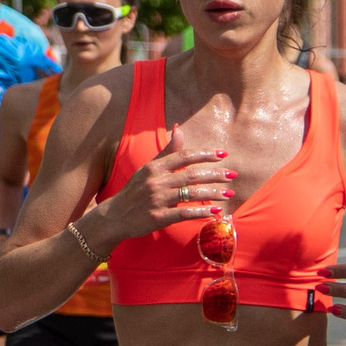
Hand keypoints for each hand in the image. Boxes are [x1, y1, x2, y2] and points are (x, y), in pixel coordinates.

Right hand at [95, 132, 233, 242]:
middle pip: (191, 175)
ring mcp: (157, 199)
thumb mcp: (147, 169)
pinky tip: (216, 211)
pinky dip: (201, 211)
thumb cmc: (134, 191)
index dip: (205, 154)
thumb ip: (166, 152)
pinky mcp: (158, 217)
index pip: (183, 156)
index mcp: (154, 168)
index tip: (224, 154)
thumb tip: (179, 129)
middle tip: (232, 175)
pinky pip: (185, 213)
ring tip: (229, 193)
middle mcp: (156, 181)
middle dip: (214, 174)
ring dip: (213, 193)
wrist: (113, 216)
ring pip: (191, 193)